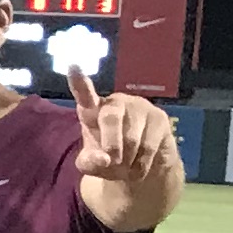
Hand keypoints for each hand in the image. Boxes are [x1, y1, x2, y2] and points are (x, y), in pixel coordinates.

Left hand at [68, 69, 179, 192]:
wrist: (141, 166)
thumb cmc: (109, 159)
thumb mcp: (92, 164)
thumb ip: (89, 162)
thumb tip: (104, 159)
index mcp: (92, 109)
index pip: (84, 94)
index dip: (79, 81)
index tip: (72, 65)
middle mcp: (116, 102)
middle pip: (110, 119)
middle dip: (111, 145)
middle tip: (112, 162)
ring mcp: (139, 107)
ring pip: (132, 138)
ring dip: (127, 160)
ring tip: (126, 165)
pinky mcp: (159, 118)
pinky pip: (149, 146)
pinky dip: (141, 164)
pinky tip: (139, 166)